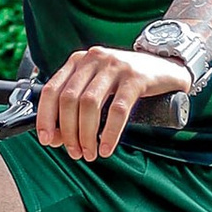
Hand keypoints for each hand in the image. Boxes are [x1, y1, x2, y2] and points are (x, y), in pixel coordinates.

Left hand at [35, 43, 189, 163]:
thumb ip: (77, 105)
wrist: (165, 69)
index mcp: (78, 61)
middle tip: (74, 152)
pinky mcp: (136, 78)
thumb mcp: (98, 86)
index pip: (52, 89)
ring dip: (86, 134)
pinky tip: (107, 147)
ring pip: (90, 104)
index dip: (45, 117)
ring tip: (90, 152)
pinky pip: (117, 110)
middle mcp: (94, 59)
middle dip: (68, 131)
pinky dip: (109, 133)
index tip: (47, 140)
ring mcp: (115, 66)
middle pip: (69, 99)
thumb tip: (57, 137)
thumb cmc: (127, 82)